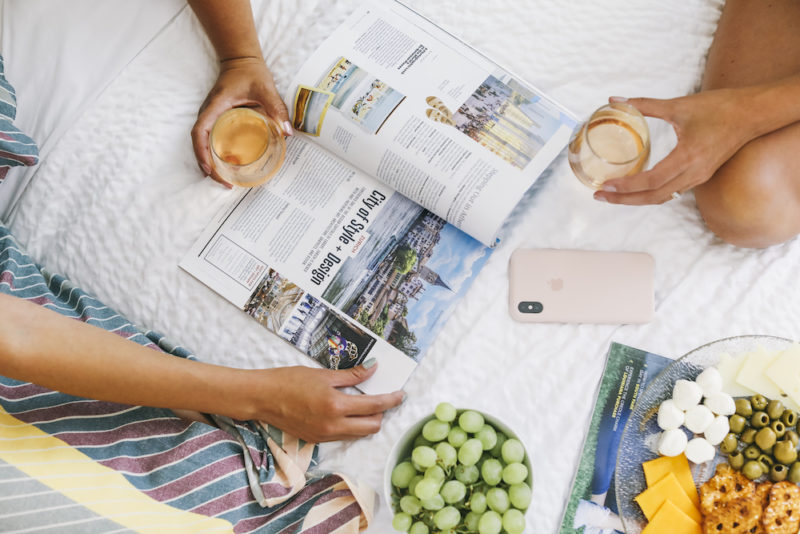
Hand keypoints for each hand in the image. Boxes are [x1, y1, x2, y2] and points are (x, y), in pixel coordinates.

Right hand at [191, 57, 291, 187]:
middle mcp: (208, 114)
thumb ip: (276, 107)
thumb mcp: (265, 88)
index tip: (210, 170)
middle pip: (199, 144)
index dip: (201, 153)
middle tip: (226, 184)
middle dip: (208, 166)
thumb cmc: (250, 72)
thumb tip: (287, 131)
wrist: (242, 60)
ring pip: (203, 144)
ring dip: (210, 164)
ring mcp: (211, 117)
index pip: (199, 133)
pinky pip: (211, 140)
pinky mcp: (217, 120)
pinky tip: (228, 167)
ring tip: (226, 181)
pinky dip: (215, 155)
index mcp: (214, 107)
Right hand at [246, 363, 404, 441]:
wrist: (263, 397)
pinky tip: (347, 412)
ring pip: (358, 434)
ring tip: (367, 405)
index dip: (392, 400)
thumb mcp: (324, 374)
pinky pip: (343, 436)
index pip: (375, 406)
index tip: (401, 395)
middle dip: (382, 414)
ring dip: (367, 421)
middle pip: (372, 427)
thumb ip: (352, 375)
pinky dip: (351, 426)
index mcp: (336, 406)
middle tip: (385, 399)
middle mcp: (333, 426)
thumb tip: (373, 368)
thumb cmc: (290, 381)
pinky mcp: (317, 440)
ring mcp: (325, 436)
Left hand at [594, 90, 751, 204]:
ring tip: (613, 194)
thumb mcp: (678, 105)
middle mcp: (694, 173)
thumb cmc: (720, 107)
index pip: (651, 181)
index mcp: (688, 157)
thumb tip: (615, 100)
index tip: (605, 186)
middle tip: (599, 195)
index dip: (626, 186)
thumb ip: (644, 105)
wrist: (754, 113)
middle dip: (624, 200)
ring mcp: (699, 177)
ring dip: (636, 199)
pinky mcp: (701, 175)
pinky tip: (637, 187)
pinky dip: (651, 193)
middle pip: (653, 197)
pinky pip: (672, 191)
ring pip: (662, 197)